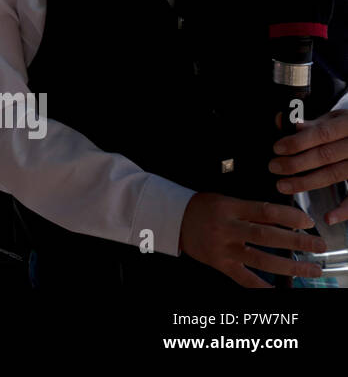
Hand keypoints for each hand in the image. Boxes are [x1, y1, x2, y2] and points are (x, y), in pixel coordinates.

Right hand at [179, 192, 325, 286]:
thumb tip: (285, 221)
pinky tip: (278, 291)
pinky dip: (262, 287)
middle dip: (297, 243)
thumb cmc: (202, 207)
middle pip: (267, 236)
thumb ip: (251, 210)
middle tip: (319, 246)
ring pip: (260, 260)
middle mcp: (227, 228)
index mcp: (230, 208)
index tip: (308, 222)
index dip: (289, 217)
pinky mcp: (220, 263)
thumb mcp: (226, 201)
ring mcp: (223, 248)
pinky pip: (244, 278)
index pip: (265, 211)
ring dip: (289, 267)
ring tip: (310, 269)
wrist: (173, 218)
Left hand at [270, 110, 347, 221]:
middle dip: (296, 163)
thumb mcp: (332, 119)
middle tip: (274, 167)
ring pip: (335, 174)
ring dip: (307, 182)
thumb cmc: (345, 128)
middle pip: (326, 155)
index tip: (277, 148)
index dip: (298, 141)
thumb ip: (312, 124)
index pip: (322, 133)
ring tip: (283, 186)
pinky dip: (344, 210)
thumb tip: (286, 122)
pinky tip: (328, 218)